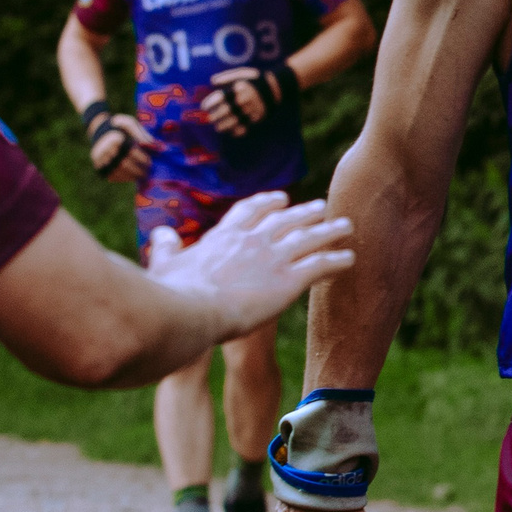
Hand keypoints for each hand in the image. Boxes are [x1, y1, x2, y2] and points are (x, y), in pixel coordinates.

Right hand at [87, 108, 156, 181]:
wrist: (99, 130)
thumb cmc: (119, 127)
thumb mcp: (129, 124)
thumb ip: (141, 134)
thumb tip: (153, 146)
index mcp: (114, 138)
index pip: (131, 152)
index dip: (142, 159)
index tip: (150, 162)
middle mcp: (105, 149)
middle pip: (124, 164)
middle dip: (138, 170)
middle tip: (147, 172)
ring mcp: (100, 159)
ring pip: (118, 172)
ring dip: (131, 176)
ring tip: (141, 176)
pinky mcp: (98, 166)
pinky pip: (112, 176)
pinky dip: (123, 178)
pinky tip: (131, 176)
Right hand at [148, 191, 353, 339]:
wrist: (193, 311)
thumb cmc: (173, 293)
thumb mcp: (164, 264)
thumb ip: (165, 246)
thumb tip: (161, 233)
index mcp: (225, 236)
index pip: (251, 211)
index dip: (267, 203)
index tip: (280, 199)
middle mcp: (253, 240)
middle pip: (286, 220)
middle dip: (305, 213)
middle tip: (320, 207)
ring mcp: (273, 258)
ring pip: (309, 238)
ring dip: (329, 231)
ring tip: (345, 226)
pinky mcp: (289, 281)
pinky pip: (320, 266)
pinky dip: (337, 260)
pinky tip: (350, 259)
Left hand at [200, 63, 298, 138]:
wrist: (277, 88)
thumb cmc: (255, 79)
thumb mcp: (241, 73)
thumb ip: (226, 77)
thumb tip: (212, 82)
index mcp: (238, 88)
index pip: (219, 98)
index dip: (209, 104)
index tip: (204, 107)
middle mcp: (243, 100)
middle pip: (223, 112)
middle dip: (214, 116)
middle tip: (210, 117)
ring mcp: (250, 110)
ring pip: (232, 122)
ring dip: (222, 126)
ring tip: (217, 126)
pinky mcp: (256, 118)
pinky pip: (243, 128)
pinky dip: (235, 131)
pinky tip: (230, 130)